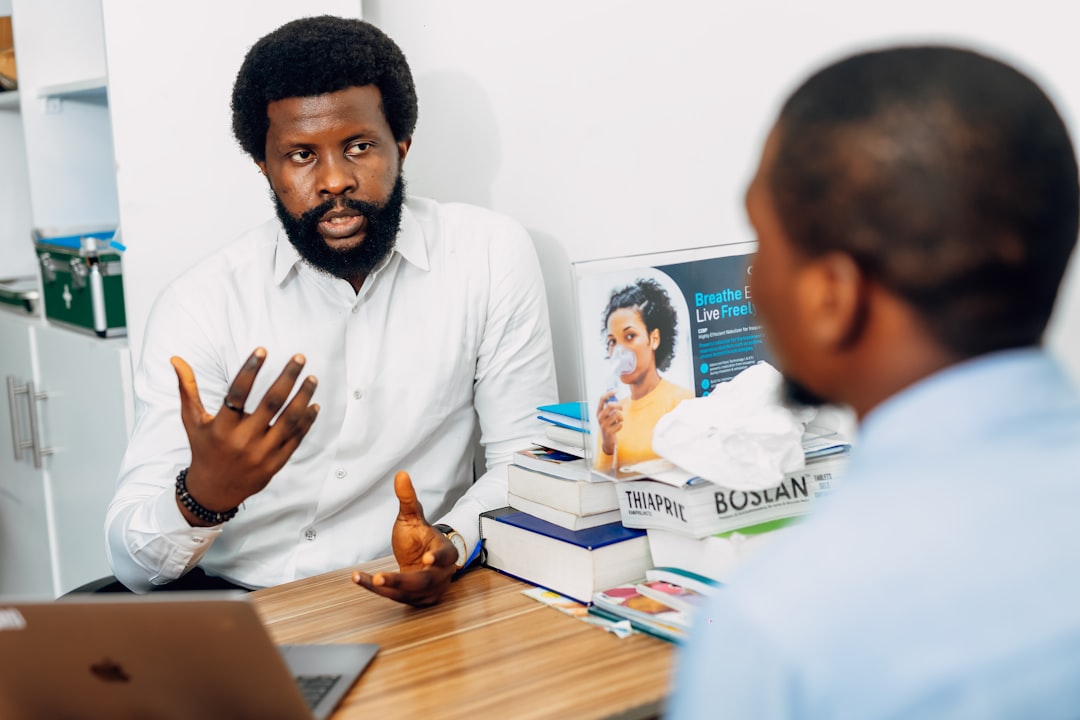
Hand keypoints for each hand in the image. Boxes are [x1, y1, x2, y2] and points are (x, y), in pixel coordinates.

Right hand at [172, 347, 319, 525]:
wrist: (214, 491)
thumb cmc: (204, 449)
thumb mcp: (192, 421)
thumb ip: (187, 389)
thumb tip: (176, 359)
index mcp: (222, 427)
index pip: (238, 393)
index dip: (250, 370)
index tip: (262, 350)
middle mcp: (243, 440)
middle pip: (271, 403)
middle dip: (288, 378)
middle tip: (300, 358)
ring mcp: (262, 453)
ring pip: (289, 420)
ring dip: (303, 397)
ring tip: (312, 378)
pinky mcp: (276, 463)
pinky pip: (296, 438)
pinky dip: (306, 421)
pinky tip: (313, 404)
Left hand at [352, 471, 457, 606]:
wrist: (421, 559)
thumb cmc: (420, 537)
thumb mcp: (412, 517)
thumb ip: (407, 499)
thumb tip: (401, 475)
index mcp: (446, 553)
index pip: (445, 556)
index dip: (437, 558)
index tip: (427, 559)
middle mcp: (440, 575)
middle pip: (422, 581)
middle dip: (400, 581)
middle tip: (380, 578)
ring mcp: (428, 591)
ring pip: (406, 593)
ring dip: (383, 588)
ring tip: (363, 578)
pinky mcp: (414, 600)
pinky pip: (394, 596)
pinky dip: (375, 589)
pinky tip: (358, 579)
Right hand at [596, 390, 622, 454]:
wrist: (608, 440)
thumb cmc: (609, 425)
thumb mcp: (607, 416)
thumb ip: (610, 408)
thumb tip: (615, 395)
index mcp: (598, 412)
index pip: (602, 399)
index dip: (609, 393)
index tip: (616, 390)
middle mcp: (599, 417)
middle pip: (610, 405)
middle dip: (619, 405)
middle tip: (621, 408)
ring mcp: (603, 424)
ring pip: (617, 414)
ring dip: (621, 417)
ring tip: (619, 421)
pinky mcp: (609, 431)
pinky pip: (620, 424)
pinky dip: (621, 425)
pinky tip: (617, 428)